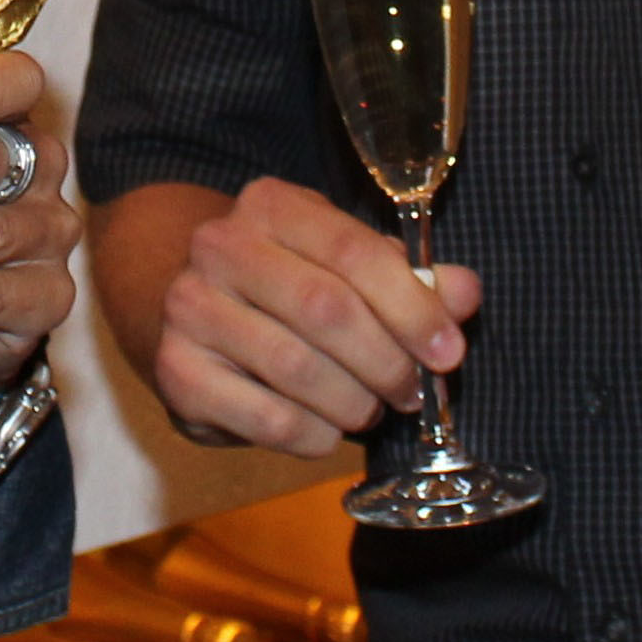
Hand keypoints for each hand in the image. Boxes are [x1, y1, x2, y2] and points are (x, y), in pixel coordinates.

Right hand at [145, 175, 482, 456]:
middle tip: (411, 392)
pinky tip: (325, 429)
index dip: (411, 307)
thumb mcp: (347, 263)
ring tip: (368, 409)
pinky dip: (314, 436)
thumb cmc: (288, 285)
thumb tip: (465, 293)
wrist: (192, 310)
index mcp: (271, 205)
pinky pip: (267, 418)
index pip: (353, 251)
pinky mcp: (176, 372)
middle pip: (326, 310)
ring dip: (353, 403)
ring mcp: (189, 309)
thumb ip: (409, 278)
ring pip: (297, 369)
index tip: (448, 353)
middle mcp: (220, 247)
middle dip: (386, 362)